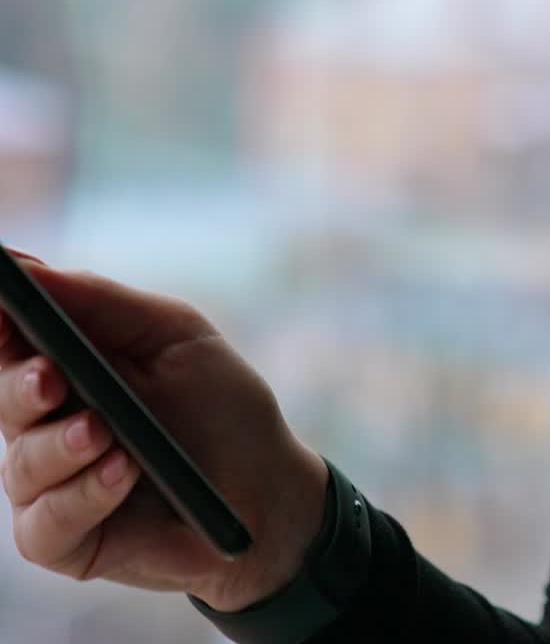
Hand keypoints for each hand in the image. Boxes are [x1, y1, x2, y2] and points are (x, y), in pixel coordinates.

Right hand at [0, 253, 331, 612]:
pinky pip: (47, 522)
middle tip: (51, 379)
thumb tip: (28, 266)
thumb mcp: (175, 335)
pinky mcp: (65, 538)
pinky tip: (123, 474)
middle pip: (6, 398)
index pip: (12, 338)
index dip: (2, 320)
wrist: (267, 487)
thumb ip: (102, 302)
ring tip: (105, 434)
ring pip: (21, 465)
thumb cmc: (222, 403)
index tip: (3, 303)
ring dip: (62, 447)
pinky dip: (85, 495)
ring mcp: (53, 482)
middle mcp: (49, 422)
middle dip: (22, 387)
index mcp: (70, 364)